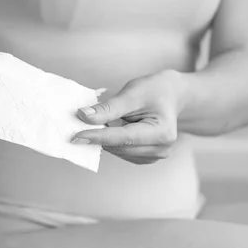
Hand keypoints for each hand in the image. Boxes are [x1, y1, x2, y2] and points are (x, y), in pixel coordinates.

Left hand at [72, 70, 187, 164]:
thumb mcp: (133, 93)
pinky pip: (121, 152)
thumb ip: (108, 108)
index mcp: (162, 132)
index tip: (75, 136)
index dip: (98, 137)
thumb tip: (83, 116)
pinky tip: (105, 131)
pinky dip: (110, 143)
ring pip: (118, 151)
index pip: (123, 138)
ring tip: (93, 125)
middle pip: (119, 147)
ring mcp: (155, 155)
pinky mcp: (146, 157)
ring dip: (102, 141)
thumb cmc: (156, 90)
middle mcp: (161, 148)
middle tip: (75, 127)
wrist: (172, 95)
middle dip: (97, 137)